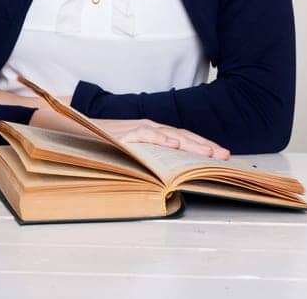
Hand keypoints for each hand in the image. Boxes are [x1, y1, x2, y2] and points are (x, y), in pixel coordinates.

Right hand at [95, 118, 231, 159]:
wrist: (82, 131)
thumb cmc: (108, 145)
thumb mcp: (134, 153)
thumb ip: (151, 159)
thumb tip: (171, 177)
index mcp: (155, 134)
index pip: (185, 139)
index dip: (204, 146)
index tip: (222, 156)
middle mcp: (151, 128)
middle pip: (184, 136)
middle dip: (205, 146)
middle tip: (224, 156)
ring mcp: (140, 128)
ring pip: (171, 135)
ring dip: (191, 144)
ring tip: (208, 153)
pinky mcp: (128, 133)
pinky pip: (147, 135)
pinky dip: (161, 139)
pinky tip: (174, 145)